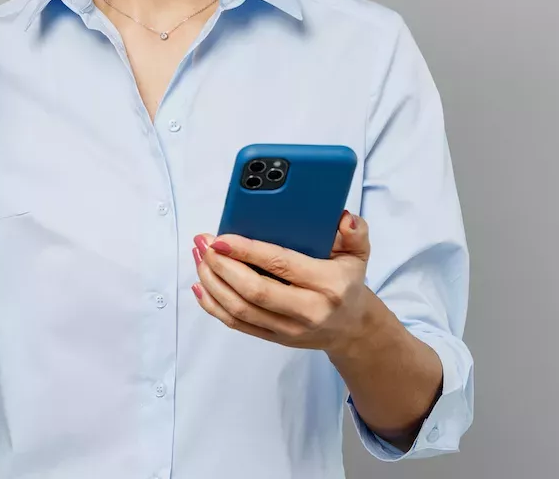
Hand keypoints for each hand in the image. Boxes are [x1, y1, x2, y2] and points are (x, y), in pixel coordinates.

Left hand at [192, 211, 371, 354]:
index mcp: (328, 284)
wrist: (351, 327)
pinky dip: (213, 305)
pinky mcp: (274, 338)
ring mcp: (289, 329)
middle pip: (254, 290)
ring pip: (240, 309)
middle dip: (222, 265)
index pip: (281, 264)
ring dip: (213, 282)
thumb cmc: (347, 283)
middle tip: (204, 244)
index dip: (247, 250)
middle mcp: (309, 310)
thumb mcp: (358, 253)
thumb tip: (343, 219)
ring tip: (199, 258)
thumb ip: (355, 232)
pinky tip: (201, 285)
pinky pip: (237, 324)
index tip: (222, 237)